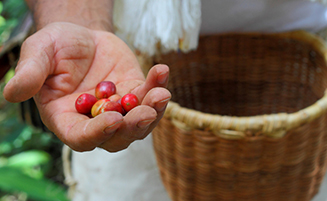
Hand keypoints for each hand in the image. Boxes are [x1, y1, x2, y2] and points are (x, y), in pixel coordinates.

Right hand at [3, 22, 170, 151]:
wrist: (81, 35)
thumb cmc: (56, 46)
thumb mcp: (39, 53)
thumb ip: (29, 73)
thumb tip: (11, 93)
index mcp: (67, 119)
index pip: (82, 137)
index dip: (97, 133)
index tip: (114, 119)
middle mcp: (95, 120)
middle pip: (117, 137)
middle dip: (133, 127)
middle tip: (147, 112)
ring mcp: (118, 109)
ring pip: (139, 123)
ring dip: (153, 111)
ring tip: (161, 92)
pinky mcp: (134, 93)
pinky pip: (149, 97)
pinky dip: (158, 86)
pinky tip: (161, 71)